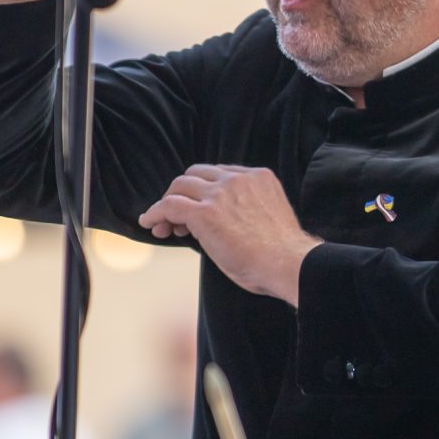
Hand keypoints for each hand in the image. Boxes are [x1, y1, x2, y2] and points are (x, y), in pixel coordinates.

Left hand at [138, 164, 319, 304]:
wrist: (288, 264)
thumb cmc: (282, 254)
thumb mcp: (268, 216)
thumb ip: (248, 208)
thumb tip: (226, 223)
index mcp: (258, 177)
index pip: (219, 174)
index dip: (202, 191)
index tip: (196, 211)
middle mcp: (238, 178)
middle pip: (195, 174)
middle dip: (182, 194)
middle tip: (175, 219)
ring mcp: (220, 193)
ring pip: (180, 186)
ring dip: (168, 204)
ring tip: (162, 226)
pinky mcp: (205, 212)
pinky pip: (170, 205)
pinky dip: (156, 212)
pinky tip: (150, 223)